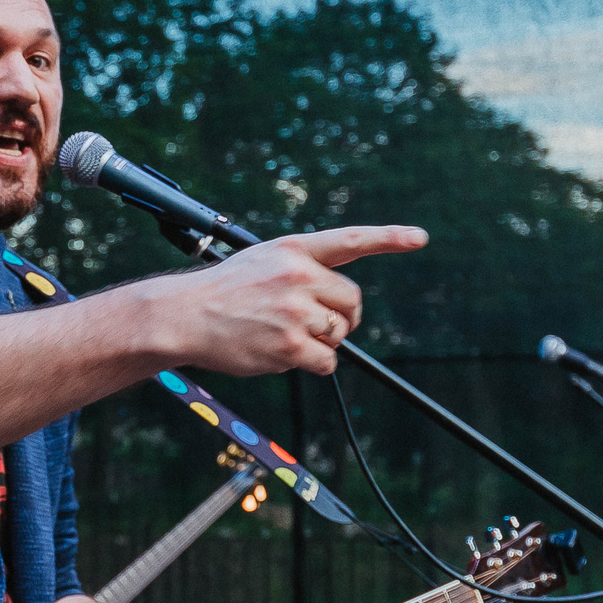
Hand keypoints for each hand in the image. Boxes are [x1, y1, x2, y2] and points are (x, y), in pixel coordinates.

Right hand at [140, 225, 425, 378]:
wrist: (182, 315)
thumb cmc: (221, 291)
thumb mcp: (261, 262)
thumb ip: (301, 271)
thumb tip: (339, 309)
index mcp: (293, 249)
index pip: (350, 240)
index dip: (389, 238)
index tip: (420, 238)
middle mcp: (298, 275)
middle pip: (351, 302)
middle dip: (343, 318)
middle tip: (318, 325)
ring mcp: (295, 310)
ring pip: (338, 334)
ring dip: (321, 343)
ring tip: (283, 337)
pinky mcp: (289, 345)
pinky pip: (327, 361)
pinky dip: (315, 364)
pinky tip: (284, 355)